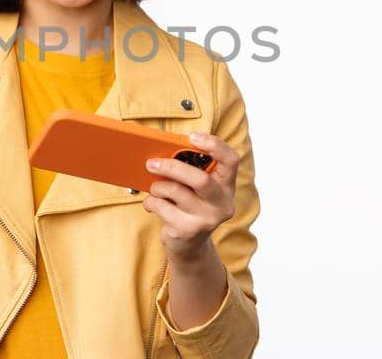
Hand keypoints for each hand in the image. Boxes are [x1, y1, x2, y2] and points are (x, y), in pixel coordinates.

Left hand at [142, 131, 241, 263]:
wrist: (189, 245)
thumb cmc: (190, 205)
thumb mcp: (196, 187)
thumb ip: (190, 169)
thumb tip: (163, 148)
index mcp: (227, 185)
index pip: (231, 160)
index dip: (215, 145)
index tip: (193, 136)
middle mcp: (222, 203)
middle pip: (200, 179)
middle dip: (172, 167)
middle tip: (151, 162)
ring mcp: (207, 219)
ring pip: (175, 191)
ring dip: (158, 186)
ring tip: (155, 188)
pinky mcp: (188, 231)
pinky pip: (161, 207)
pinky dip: (151, 201)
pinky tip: (153, 203)